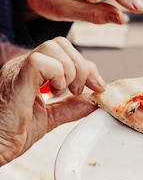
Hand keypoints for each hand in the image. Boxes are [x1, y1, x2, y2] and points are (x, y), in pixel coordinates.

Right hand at [0, 37, 104, 165]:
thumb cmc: (8, 135)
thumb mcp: (48, 118)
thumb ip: (70, 107)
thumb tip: (93, 101)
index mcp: (30, 72)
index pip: (64, 51)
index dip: (87, 66)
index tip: (98, 86)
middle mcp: (23, 66)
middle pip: (62, 44)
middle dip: (82, 66)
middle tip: (79, 91)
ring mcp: (17, 70)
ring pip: (53, 47)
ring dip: (69, 70)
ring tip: (64, 92)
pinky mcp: (16, 81)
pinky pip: (40, 61)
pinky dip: (57, 74)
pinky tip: (54, 92)